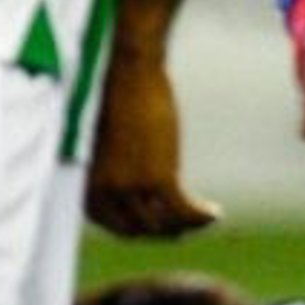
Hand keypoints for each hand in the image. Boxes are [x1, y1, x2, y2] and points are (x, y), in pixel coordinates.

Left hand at [85, 46, 218, 236]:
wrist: (129, 72)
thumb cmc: (117, 102)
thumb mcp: (110, 149)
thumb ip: (116, 175)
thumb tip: (136, 194)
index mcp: (89, 190)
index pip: (119, 229)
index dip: (145, 230)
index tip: (164, 225)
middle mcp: (106, 196)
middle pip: (143, 231)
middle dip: (166, 232)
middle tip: (186, 226)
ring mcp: (132, 189)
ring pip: (165, 225)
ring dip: (187, 226)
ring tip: (204, 218)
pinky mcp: (158, 179)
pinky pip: (183, 211)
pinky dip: (201, 217)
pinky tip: (214, 213)